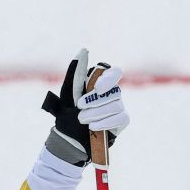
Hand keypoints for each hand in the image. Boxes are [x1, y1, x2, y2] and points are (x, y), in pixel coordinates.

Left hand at [41, 49, 130, 165]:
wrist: (68, 140)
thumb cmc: (67, 115)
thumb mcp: (67, 94)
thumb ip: (76, 72)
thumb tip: (83, 49)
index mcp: (99, 83)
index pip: (114, 72)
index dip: (109, 78)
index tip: (96, 88)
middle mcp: (111, 93)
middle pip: (114, 91)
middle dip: (94, 101)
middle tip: (79, 108)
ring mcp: (118, 106)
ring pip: (116, 105)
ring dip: (96, 113)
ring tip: (82, 120)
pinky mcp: (122, 120)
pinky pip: (121, 118)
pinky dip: (105, 122)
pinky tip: (93, 128)